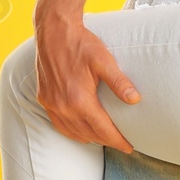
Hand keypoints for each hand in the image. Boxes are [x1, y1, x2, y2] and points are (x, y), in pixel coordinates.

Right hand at [33, 12, 140, 149]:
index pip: (103, 130)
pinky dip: (72, 131)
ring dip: (90, 138)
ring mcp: (52, 104)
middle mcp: (64, 107)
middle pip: (90, 134)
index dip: (118, 141)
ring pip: (73, 132)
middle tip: (121, 144)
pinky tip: (80, 130)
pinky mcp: (44, 99)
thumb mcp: (104, 61)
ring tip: (105, 138)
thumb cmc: (80, 44)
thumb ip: (120, 82)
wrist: (53, 31)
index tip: (129, 147)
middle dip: (107, 141)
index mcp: (80, 100)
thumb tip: (135, 100)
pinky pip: (59, 124)